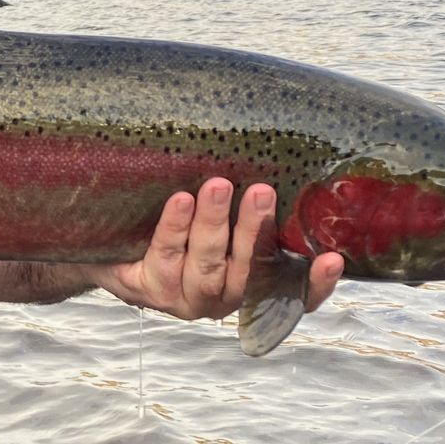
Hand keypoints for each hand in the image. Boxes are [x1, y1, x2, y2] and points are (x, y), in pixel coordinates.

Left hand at [92, 179, 342, 320]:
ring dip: (214, 225)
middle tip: (261, 192)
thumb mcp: (221, 214)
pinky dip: (174, 228)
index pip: (294, 294)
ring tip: (217, 186)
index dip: (316, 283)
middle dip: (255, 231)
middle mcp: (224, 297)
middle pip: (249, 271)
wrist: (111, 243)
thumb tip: (280, 145)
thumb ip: (248, 198)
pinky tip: (180, 202)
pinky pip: (165, 258)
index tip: (333, 259)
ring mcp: (187, 298)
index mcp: (252, 283)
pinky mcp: (150, 290)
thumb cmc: (181, 223)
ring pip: (207, 266)